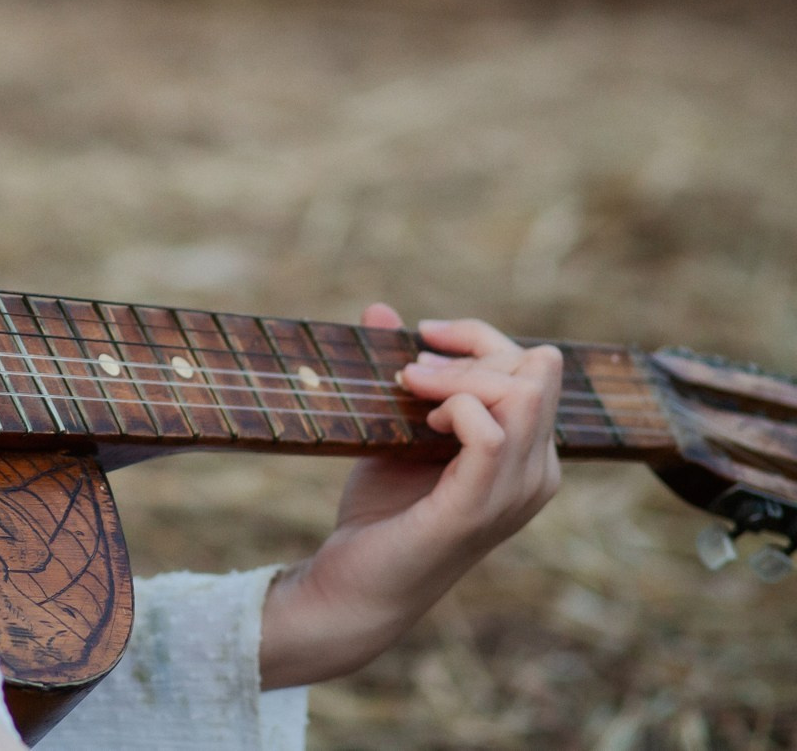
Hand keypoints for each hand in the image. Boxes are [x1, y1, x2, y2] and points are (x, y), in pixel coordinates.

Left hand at [257, 305, 563, 688]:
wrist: (356, 585)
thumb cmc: (382, 513)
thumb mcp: (394, 430)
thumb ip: (401, 375)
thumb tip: (380, 310)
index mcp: (530, 455)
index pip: (536, 368)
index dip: (480, 337)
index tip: (423, 334)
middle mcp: (537, 473)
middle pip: (536, 371)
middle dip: (472, 349)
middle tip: (412, 370)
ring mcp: (513, 494)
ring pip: (523, 396)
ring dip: (460, 374)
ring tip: (412, 388)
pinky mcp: (476, 508)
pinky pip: (491, 434)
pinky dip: (456, 406)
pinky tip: (424, 418)